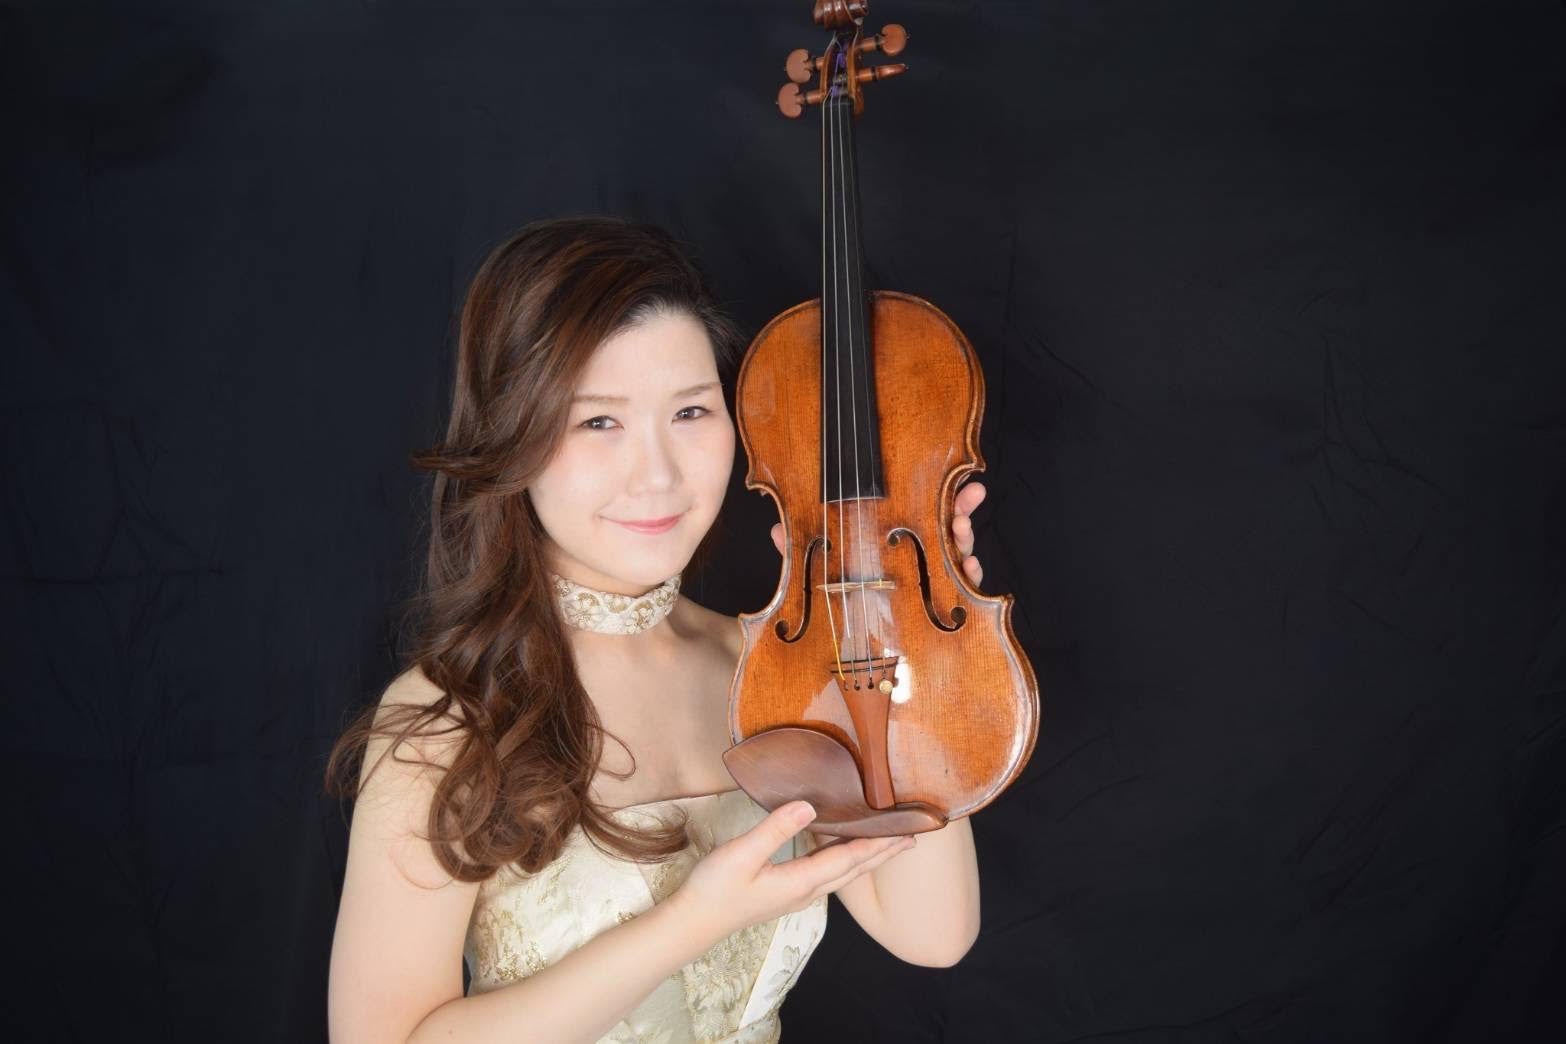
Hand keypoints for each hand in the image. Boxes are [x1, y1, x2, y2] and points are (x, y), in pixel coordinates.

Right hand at [668, 801, 913, 944]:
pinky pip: (827, 875)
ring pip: (842, 874)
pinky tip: (840, 851)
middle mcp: (806, 891)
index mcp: (802, 881)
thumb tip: (809, 805)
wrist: (694, 923)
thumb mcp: (742, 854)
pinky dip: (844, 861)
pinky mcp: (786, 893)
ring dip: (867, 859)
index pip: (850, 859)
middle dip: (883, 854)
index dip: (879, 844)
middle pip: (854, 869)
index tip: (906, 831)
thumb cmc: (715, 889)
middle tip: (912, 838)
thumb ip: (775, 828)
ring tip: (887, 845)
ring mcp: (796, 895)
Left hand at [769, 480, 987, 588]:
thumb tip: (776, 531)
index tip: (966, 484)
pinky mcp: (940, 609)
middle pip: (945, 530)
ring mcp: (932, 584)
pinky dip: (966, 577)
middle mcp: (919, 561)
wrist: (856, 668)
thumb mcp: (819, 573)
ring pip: (954, 557)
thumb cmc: (841, 607)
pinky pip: (958, 593)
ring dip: (963, 540)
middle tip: (961, 508)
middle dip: (960, 513)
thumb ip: (803, 553)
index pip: (922, 513)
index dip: (944, 497)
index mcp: (895, 543)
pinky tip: (968, 568)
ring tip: (962, 527)